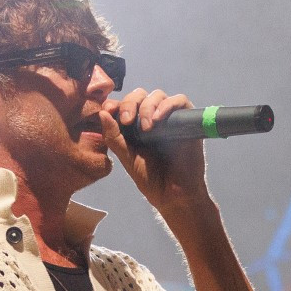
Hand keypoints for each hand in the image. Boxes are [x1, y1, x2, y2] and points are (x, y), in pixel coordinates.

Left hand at [98, 88, 211, 216]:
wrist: (174, 195)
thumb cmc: (151, 179)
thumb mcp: (127, 158)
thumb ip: (114, 137)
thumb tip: (103, 113)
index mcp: (134, 126)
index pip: (123, 104)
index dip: (115, 103)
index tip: (109, 110)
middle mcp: (151, 119)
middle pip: (139, 95)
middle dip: (130, 103)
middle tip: (126, 120)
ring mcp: (169, 119)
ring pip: (158, 95)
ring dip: (148, 105)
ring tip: (146, 126)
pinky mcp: (187, 121)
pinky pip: (180, 101)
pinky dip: (168, 105)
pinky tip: (158, 119)